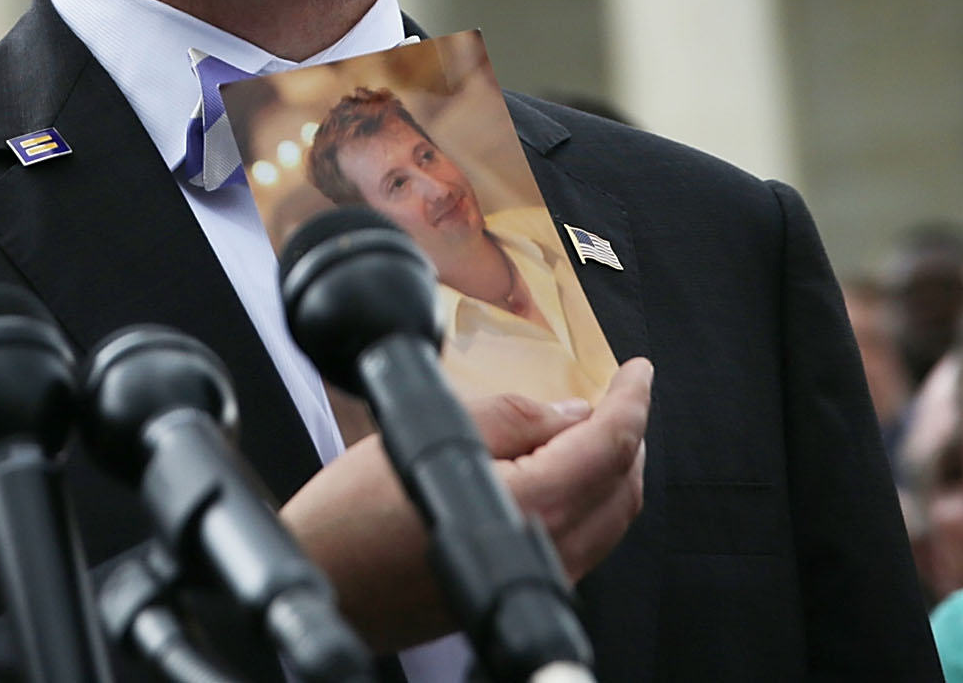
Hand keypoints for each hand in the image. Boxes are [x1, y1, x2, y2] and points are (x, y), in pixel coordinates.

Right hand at [282, 359, 651, 650]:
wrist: (324, 584)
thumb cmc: (356, 514)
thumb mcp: (433, 431)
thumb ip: (513, 418)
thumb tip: (571, 413)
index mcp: (533, 505)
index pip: (611, 444)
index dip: (632, 399)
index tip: (638, 371)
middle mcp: (548, 552)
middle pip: (623, 488)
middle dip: (630, 434)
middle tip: (618, 392)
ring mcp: (537, 580)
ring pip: (609, 521)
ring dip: (613, 469)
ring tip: (595, 425)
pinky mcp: (517, 592)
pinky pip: (584, 545)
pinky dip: (591, 500)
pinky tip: (564, 473)